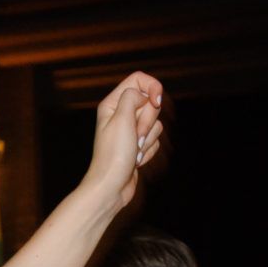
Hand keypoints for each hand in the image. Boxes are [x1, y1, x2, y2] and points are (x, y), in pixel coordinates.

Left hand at [82, 71, 166, 211]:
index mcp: (113, 104)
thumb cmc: (113, 154)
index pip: (139, 80)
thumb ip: (133, 96)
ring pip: (156, 123)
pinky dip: (148, 150)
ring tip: (134, 151)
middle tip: (135, 136)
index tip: (156, 102)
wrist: (111, 187)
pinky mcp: (138, 145)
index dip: (152, 87)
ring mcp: (131, 131)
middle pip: (150, 102)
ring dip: (148, 138)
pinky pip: (155, 140)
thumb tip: (146, 93)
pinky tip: (135, 160)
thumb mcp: (121, 118)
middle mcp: (121, 114)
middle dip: (148, 120)